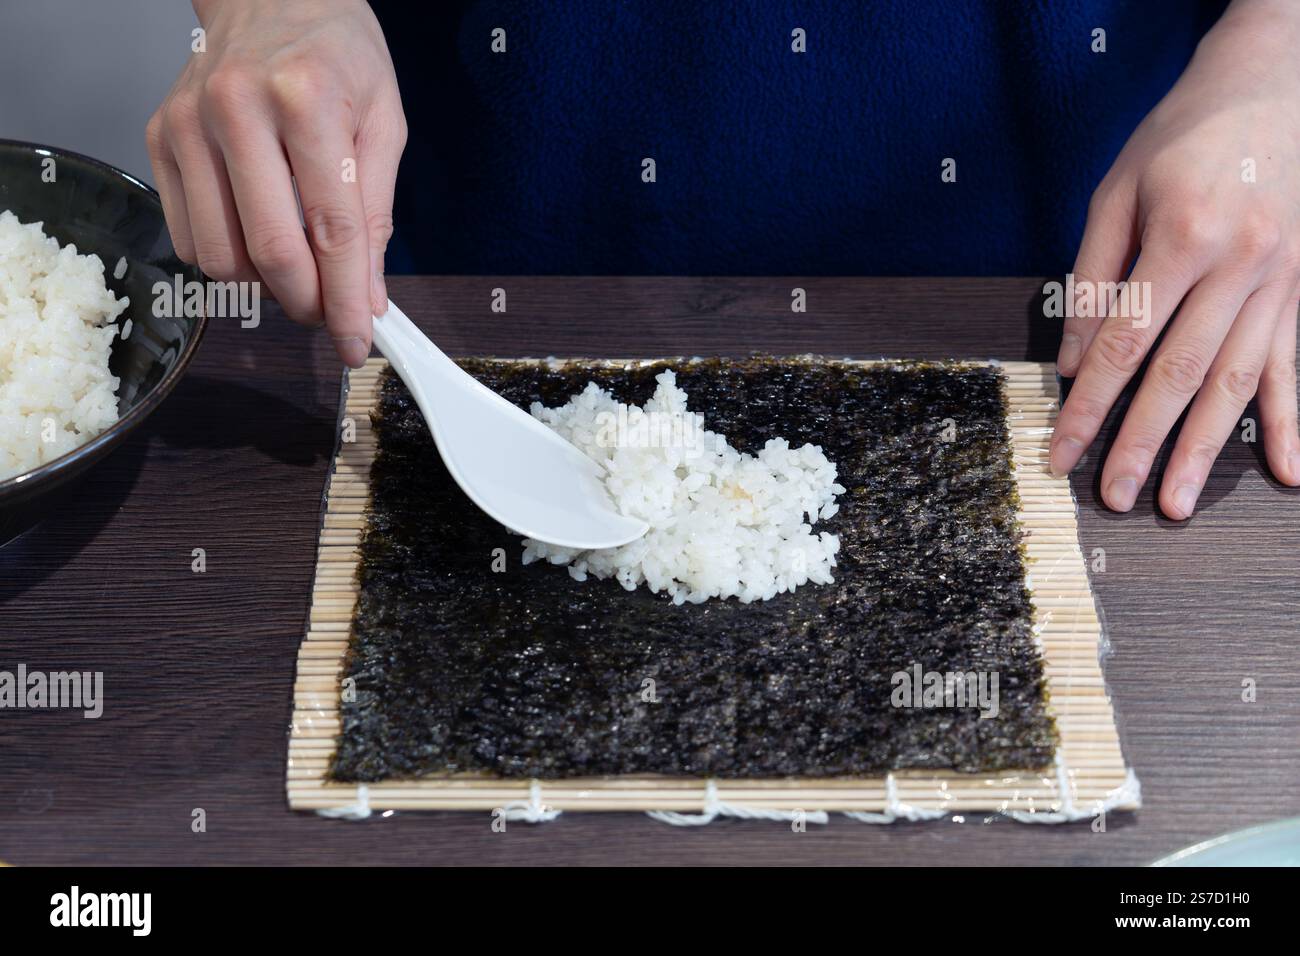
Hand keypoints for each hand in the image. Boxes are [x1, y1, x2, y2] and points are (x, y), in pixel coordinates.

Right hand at [146, 0, 406, 366]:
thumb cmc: (336, 55)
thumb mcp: (384, 123)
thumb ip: (376, 214)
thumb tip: (369, 297)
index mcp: (306, 99)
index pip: (331, 230)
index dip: (347, 300)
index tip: (357, 342)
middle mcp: (237, 108)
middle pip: (269, 252)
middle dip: (307, 303)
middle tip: (330, 313)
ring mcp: (189, 124)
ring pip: (220, 257)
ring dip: (264, 286)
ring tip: (298, 269)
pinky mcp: (159, 138)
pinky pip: (188, 237)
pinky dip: (227, 259)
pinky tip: (257, 235)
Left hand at [1052, 0, 1299, 518]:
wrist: (1277, 81)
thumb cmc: (1184, 135)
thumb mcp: (1117, 191)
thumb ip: (1093, 277)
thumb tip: (1075, 362)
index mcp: (1184, 238)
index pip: (1123, 345)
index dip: (1089, 407)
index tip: (1061, 453)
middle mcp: (1241, 266)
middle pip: (1180, 375)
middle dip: (1143, 444)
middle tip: (1115, 498)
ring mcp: (1283, 281)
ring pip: (1238, 381)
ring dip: (1208, 450)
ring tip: (1180, 505)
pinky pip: (1298, 364)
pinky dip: (1295, 421)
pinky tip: (1292, 473)